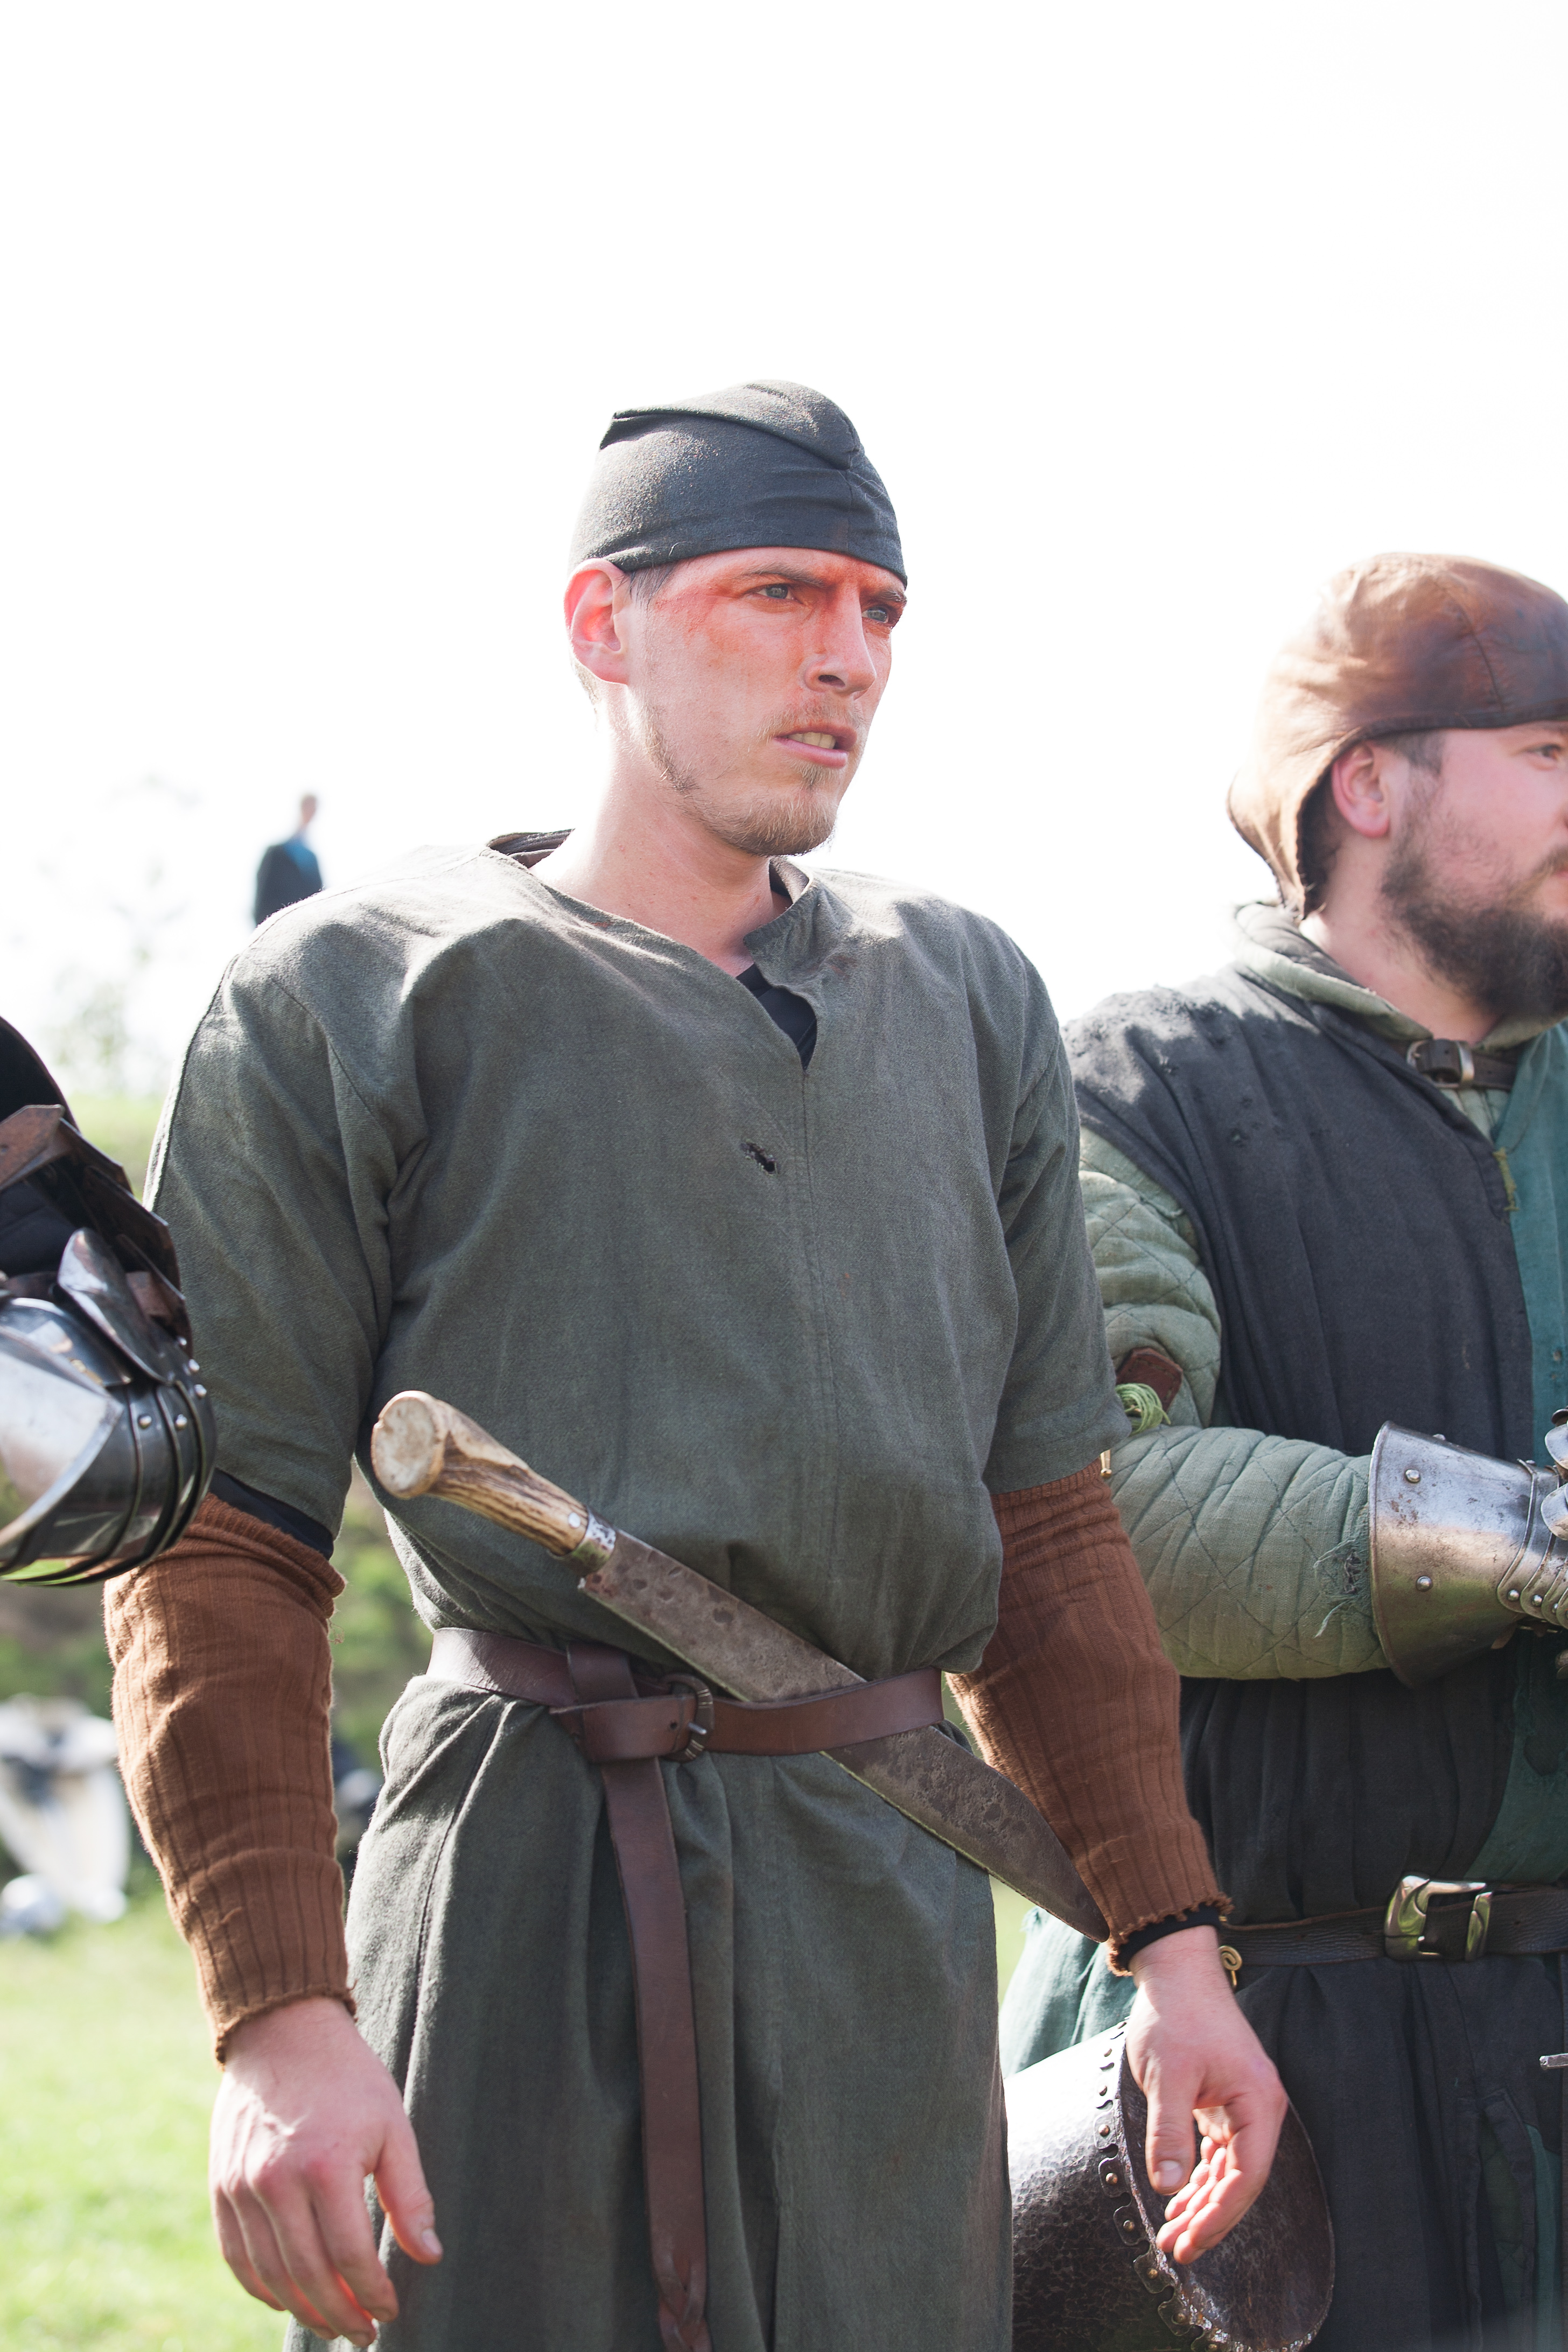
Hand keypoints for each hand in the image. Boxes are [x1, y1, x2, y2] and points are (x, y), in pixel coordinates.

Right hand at [210, 1995, 440, 2345]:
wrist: (282, 2032)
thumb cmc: (348, 2079)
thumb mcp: (392, 2126)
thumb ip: (410, 2195)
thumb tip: (429, 2257)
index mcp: (327, 2165)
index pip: (351, 2256)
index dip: (372, 2293)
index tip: (390, 2310)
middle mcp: (277, 2182)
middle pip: (309, 2276)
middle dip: (340, 2315)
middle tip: (362, 2334)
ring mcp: (242, 2187)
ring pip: (271, 2276)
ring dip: (302, 2311)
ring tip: (331, 2324)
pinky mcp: (220, 2187)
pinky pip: (237, 2258)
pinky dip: (261, 2288)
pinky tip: (288, 2299)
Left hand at [1125, 1925, 1284, 2263]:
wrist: (1175, 1970)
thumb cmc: (1175, 2015)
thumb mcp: (1167, 2074)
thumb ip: (1169, 2132)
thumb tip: (1169, 2188)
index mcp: (1258, 2102)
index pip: (1246, 2176)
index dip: (1219, 2215)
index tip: (1189, 2242)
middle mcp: (1258, 2108)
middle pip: (1240, 2180)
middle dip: (1210, 2218)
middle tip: (1176, 2250)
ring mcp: (1243, 2105)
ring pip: (1229, 2170)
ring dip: (1203, 2202)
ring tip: (1174, 2234)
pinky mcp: (1224, 2102)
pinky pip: (1219, 2153)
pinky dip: (1200, 2177)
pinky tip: (1181, 2197)